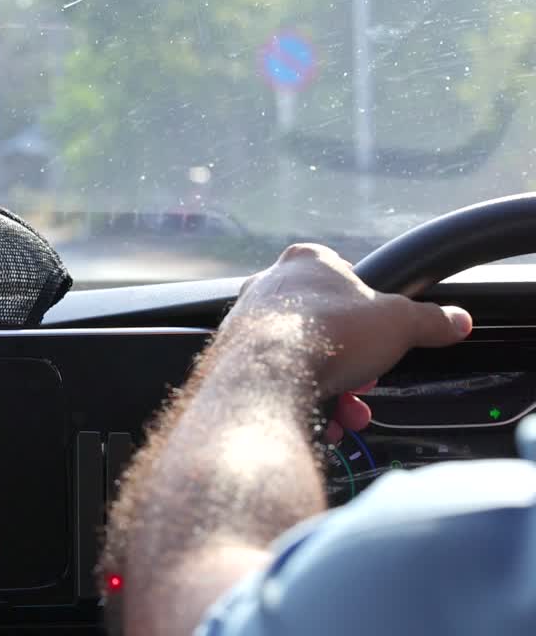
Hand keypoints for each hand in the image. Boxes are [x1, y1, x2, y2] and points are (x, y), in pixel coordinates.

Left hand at [227, 244, 472, 438]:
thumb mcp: (400, 322)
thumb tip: (456, 321)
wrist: (266, 375)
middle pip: (325, 326)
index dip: (370, 311)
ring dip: (331, 389)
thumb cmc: (329, 334)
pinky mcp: (230, 358)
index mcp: (306, 263)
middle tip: (366, 383)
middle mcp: (267, 287)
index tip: (381, 337)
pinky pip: (275, 381)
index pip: (344, 275)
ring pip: (300, 357)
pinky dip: (300, 402)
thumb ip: (430, 320)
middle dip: (352, 362)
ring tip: (346, 413)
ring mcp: (244, 323)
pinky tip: (320, 423)